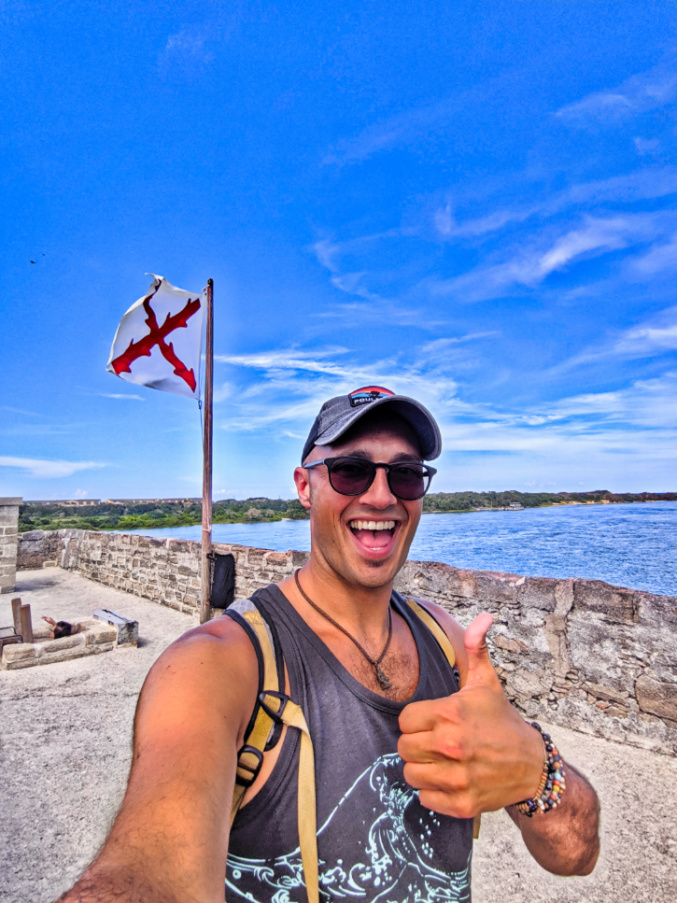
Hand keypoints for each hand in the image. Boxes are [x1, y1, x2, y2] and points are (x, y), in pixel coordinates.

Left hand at [398, 613, 543, 817]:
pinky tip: (448, 778)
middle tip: (434, 742)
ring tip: (439, 761)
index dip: (415, 721)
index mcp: (451, 713)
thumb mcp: (487, 682)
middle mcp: (452, 745)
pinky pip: (425, 798)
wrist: (532, 765)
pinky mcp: (462, 802)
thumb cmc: (501, 720)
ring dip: (422, 769)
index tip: (430, 722)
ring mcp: (458, 776)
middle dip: (416, 744)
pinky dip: (433, 792)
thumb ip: (476, 648)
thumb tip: (484, 616)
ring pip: (410, 774)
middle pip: (404, 748)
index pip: (405, 720)